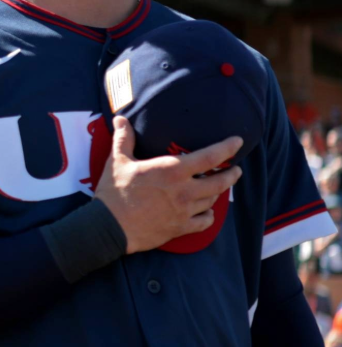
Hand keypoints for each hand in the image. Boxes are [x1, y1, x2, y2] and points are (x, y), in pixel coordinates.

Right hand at [92, 118, 242, 253]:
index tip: (238, 141)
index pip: (210, 156)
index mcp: (172, 170)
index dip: (227, 147)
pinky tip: (207, 212)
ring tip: (218, 188)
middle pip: (220, 181)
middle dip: (231, 174)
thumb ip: (123, 139)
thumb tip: (120, 119)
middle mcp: (184, 190)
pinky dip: (209, 216)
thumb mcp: (117, 162)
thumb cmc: (114, 192)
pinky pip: (204, 222)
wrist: (108, 227)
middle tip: (235, 170)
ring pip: (212, 200)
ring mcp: (184, 211)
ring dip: (218, 193)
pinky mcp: (180, 228)